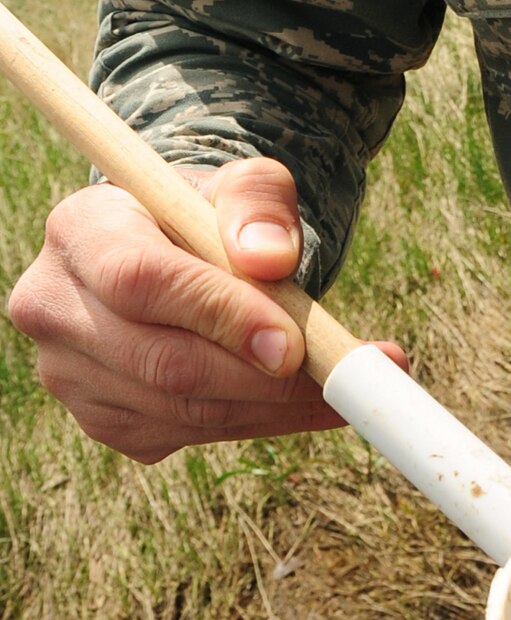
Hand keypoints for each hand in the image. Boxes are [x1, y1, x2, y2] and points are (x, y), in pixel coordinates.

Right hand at [6, 158, 406, 461]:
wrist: (175, 255)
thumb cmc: (208, 215)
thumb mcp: (241, 184)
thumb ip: (259, 203)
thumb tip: (271, 258)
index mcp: (80, 230)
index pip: (140, 280)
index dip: (219, 314)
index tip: (293, 341)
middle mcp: (56, 306)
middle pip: (160, 361)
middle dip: (261, 378)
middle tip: (343, 374)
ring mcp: (70, 374)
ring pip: (179, 410)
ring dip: (272, 408)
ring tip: (345, 387)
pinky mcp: (102, 420)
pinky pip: (187, 435)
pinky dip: (257, 423)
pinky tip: (303, 401)